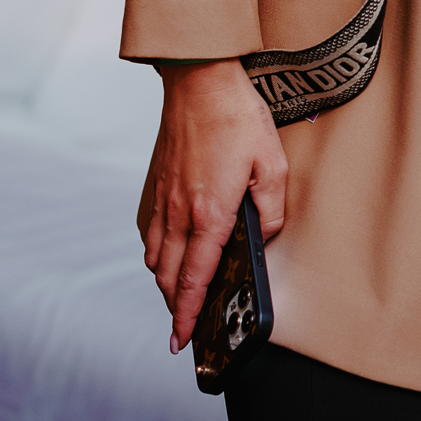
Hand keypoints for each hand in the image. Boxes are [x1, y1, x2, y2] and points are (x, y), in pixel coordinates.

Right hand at [137, 59, 288, 353]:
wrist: (198, 80)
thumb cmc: (237, 117)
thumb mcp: (272, 163)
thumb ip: (271, 208)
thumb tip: (263, 237)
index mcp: (209, 214)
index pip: (195, 279)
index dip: (188, 315)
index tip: (182, 340)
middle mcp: (179, 213)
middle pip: (169, 277)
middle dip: (175, 308)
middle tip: (183, 329)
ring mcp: (162, 199)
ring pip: (155, 257)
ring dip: (165, 282)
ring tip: (179, 296)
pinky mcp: (155, 184)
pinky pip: (149, 232)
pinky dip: (156, 253)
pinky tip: (167, 253)